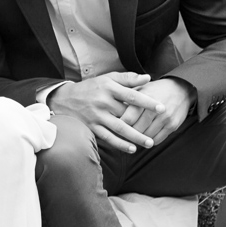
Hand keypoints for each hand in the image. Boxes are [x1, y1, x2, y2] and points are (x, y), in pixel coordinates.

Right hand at [47, 72, 165, 154]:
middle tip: (160, 127)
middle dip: (144, 122)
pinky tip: (131, 149)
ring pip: (120, 128)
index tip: (161, 107)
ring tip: (149, 143)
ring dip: (135, 137)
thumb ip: (128, 78)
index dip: (147, 102)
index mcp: (109, 88)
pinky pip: (108, 138)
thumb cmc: (91, 88)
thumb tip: (148, 78)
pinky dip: (120, 144)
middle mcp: (103, 102)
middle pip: (127, 114)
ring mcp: (97, 116)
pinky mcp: (92, 127)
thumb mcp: (107, 78)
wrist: (64, 100)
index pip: (132, 95)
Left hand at [118, 78, 194, 143]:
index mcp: (144, 98)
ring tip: (131, 140)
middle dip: (128, 134)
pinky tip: (144, 139)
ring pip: (147, 136)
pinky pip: (158, 139)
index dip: (120, 125)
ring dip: (139, 139)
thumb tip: (111, 111)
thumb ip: (127, 98)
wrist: (181, 89)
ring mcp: (165, 118)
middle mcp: (155, 109)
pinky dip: (150, 141)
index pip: (128, 117)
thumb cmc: (155, 90)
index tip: (114, 128)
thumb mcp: (141, 88)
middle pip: (137, 129)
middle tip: (120, 137)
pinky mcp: (173, 126)